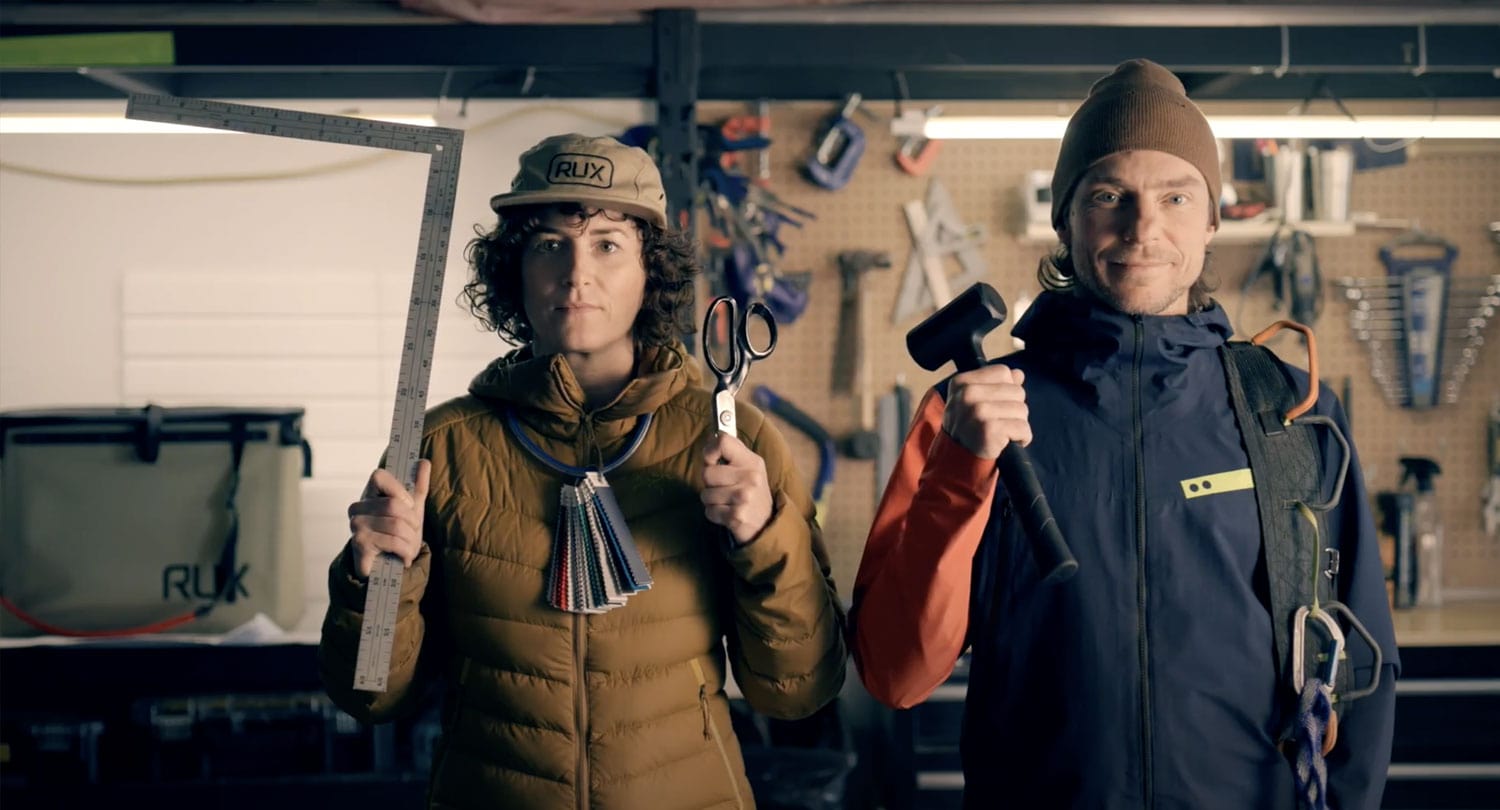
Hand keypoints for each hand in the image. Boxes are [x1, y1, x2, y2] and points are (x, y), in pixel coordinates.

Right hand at [346, 460, 430, 577]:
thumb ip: (418, 486)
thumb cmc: (398, 535)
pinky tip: (402, 558)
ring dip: (410, 540)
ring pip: (397, 525)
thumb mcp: (412, 509)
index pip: (379, 476)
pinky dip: (406, 552)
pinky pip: (393, 542)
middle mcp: (357, 508)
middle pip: (395, 505)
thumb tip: (424, 462)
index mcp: (369, 495)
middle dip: (412, 523)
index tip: (408, 505)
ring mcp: (356, 527)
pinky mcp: (359, 545)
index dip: (400, 491)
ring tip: (407, 548)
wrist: (388, 567)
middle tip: (411, 534)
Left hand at [701, 433, 773, 544]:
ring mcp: (744, 498)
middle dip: (710, 483)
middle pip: (707, 473)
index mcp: (752, 461)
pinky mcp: (736, 516)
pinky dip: (714, 514)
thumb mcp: (749, 467)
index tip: (712, 460)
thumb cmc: (751, 491)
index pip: (723, 442)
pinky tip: (728, 513)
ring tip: (727, 501)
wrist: (767, 523)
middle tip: (724, 487)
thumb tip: (711, 437)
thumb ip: (730, 451)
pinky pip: (709, 511)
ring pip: (705, 494)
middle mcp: (750, 478)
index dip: (710, 451)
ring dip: (712, 500)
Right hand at [942, 364, 1031, 459]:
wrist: (958, 460)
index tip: (994, 406)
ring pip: (1022, 409)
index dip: (1006, 390)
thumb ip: (997, 385)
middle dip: (1014, 409)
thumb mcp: (975, 401)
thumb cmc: (969, 429)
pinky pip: (1023, 428)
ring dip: (1018, 425)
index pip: (1002, 372)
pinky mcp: (989, 430)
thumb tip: (1018, 374)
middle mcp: (967, 394)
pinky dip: (1022, 438)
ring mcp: (978, 411)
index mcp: (962, 383)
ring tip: (1001, 434)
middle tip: (998, 423)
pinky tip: (1006, 443)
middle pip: (1016, 391)